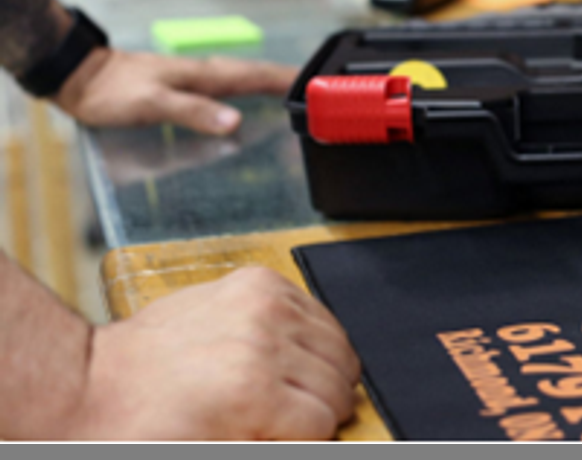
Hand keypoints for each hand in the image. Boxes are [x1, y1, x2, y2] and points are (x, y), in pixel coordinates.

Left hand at [54, 48, 297, 135]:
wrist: (80, 77)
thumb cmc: (112, 92)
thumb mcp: (153, 104)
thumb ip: (194, 111)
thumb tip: (234, 121)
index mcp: (205, 75)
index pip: (257, 75)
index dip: (288, 80)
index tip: (318, 84)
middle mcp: (205, 72)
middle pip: (257, 74)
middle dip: (287, 80)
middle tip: (316, 90)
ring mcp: (195, 77)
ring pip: (244, 79)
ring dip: (269, 84)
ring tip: (292, 94)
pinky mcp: (185, 85)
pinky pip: (227, 87)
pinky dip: (246, 91)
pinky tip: (245, 102)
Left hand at [68, 268, 360, 440]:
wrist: (98, 382)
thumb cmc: (145, 427)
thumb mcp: (210, 453)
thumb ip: (270, 446)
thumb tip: (312, 439)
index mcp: (252, 392)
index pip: (325, 421)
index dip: (307, 437)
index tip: (289, 436)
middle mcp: (263, 340)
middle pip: (340, 382)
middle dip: (320, 406)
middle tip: (289, 416)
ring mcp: (264, 304)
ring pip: (338, 346)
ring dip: (321, 371)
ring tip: (287, 385)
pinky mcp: (260, 281)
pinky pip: (319, 312)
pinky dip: (311, 336)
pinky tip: (284, 352)